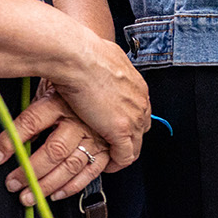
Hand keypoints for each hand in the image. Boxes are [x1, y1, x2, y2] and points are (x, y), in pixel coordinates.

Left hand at [0, 88, 109, 203]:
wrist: (104, 77)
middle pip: (53, 151)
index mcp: (60, 103)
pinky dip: (73, 186)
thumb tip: (10, 133)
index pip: (30, 123)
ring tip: (29, 195)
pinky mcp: (107, 147)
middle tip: (13, 184)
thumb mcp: (47, 88)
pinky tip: (57, 193)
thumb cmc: (73, 85)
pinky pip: (90, 171)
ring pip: (71, 164)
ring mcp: (95, 135)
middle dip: (31, 172)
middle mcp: (79, 120)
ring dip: (48, 184)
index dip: (10, 142)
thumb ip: (33, 109)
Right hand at [19, 36, 148, 167]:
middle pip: (142, 128)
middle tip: (114, 145)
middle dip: (129, 138)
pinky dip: (118, 163)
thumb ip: (105, 67)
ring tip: (110, 160)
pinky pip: (125, 156)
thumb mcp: (101, 57)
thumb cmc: (80, 52)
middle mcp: (140, 101)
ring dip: (123, 153)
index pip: (139, 109)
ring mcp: (133, 117)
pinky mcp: (121, 130)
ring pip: (136, 144)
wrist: (76, 54)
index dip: (128, 120)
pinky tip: (107, 166)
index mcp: (136, 84)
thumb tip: (97, 62)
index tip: (114, 126)